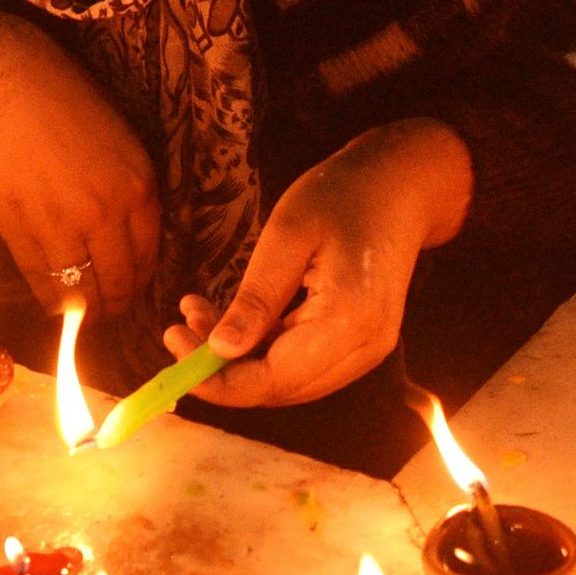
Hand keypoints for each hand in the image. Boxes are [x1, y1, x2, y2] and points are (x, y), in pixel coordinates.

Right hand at [0, 7, 159, 325]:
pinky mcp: (20, 230)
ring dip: (85, 312)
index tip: (133, 289)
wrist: (3, 83)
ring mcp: (61, 225)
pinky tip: (55, 305)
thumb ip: (128, 191)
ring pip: (81, 291)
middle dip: (116, 304)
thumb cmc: (63, 102)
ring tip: (85, 316)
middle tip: (111, 312)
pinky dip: (50, 300)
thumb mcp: (119, 142)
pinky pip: (41, 281)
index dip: (139, 282)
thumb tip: (129, 242)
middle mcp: (106, 211)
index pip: (147, 257)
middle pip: (118, 281)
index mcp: (138, 185)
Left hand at [164, 121, 471, 409]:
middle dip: (221, 369)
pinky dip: (262, 348)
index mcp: (348, 321)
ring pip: (287, 379)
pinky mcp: (359, 342)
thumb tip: (219, 352)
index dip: (217, 380)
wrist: (402, 186)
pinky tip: (229, 317)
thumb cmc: (344, 196)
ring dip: (238, 359)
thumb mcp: (288, 235)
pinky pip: (302, 362)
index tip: (174, 348)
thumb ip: (255, 298)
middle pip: (279, 387)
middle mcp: (363, 349)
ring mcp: (366, 350)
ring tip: (196, 315)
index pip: (272, 379)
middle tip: (175, 330)